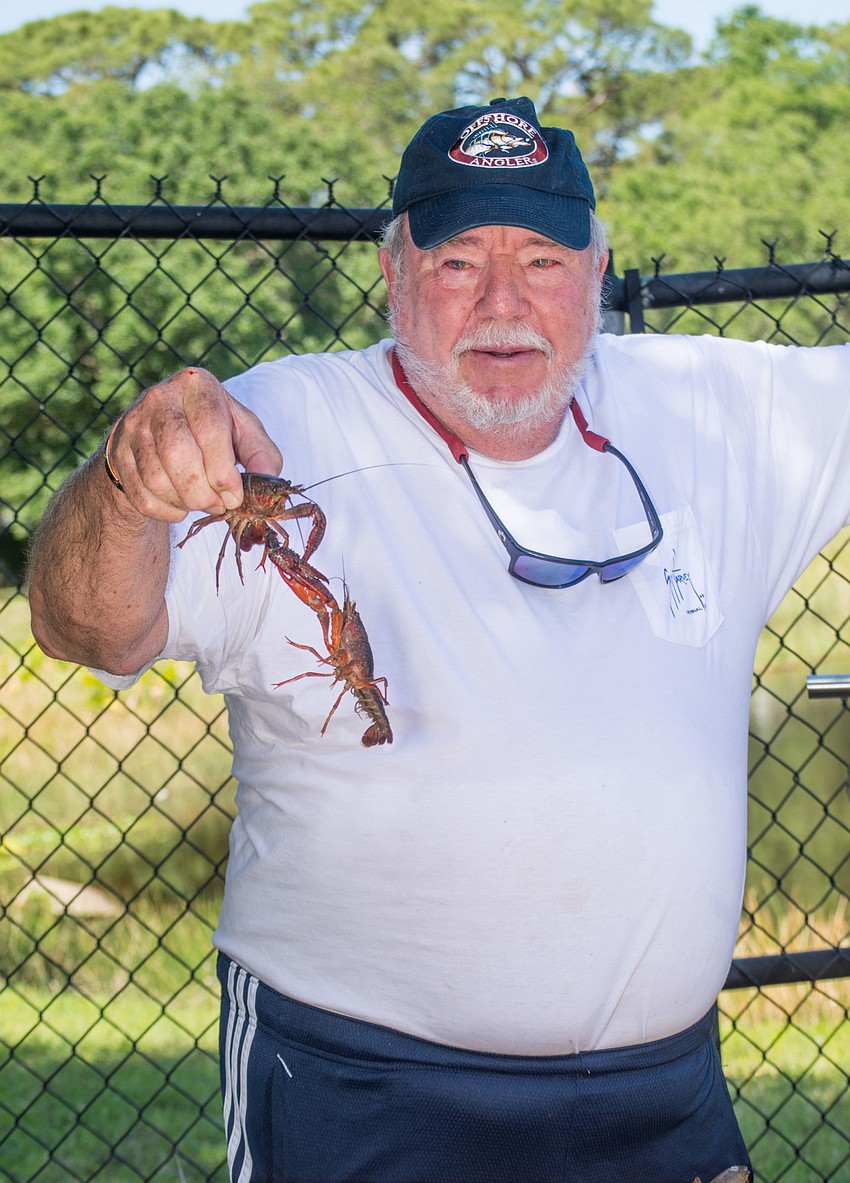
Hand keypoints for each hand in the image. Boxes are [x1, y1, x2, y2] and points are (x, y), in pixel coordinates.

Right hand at [105, 367, 281, 520]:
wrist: (162, 434)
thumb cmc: (212, 432)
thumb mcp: (243, 433)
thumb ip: (262, 455)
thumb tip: (268, 483)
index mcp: (197, 384)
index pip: (210, 429)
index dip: (223, 471)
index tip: (235, 497)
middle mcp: (160, 398)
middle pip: (178, 455)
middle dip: (203, 492)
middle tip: (219, 505)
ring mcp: (133, 425)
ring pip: (156, 479)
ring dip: (185, 503)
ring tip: (202, 502)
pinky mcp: (117, 452)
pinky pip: (141, 495)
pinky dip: (166, 511)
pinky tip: (179, 504)